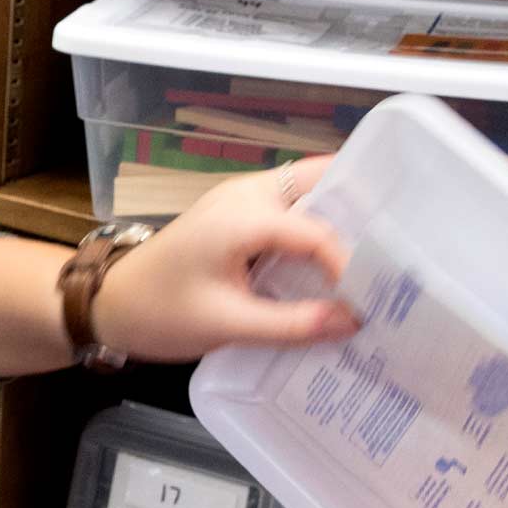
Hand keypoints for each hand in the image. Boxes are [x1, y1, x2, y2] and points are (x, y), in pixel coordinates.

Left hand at [92, 157, 359, 364]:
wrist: (110, 304)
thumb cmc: (160, 311)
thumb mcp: (228, 324)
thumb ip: (293, 324)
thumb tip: (353, 322)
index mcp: (243, 215)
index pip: (317, 229)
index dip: (349, 263)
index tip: (372, 297)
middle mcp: (247, 194)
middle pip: (320, 183)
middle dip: (360, 211)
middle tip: (397, 254)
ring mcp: (242, 200)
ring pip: (308, 193)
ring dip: (340, 220)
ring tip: (376, 261)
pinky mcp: (239, 216)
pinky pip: (291, 211)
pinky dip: (317, 230)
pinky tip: (335, 266)